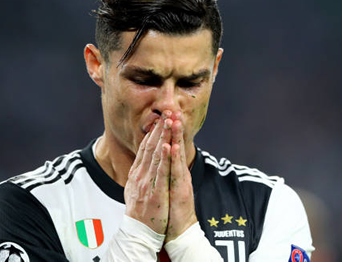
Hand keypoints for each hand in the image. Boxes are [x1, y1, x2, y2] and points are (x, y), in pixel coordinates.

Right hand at [124, 111, 172, 233]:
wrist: (138, 233)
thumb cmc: (140, 212)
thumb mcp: (135, 189)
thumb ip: (138, 175)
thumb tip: (140, 163)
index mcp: (136, 174)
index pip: (144, 148)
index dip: (153, 132)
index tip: (159, 119)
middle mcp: (140, 175)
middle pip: (150, 147)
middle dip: (159, 129)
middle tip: (166, 112)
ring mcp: (147, 183)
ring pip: (156, 155)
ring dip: (163, 137)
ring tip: (168, 121)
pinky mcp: (155, 192)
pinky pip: (161, 172)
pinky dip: (164, 158)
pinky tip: (168, 146)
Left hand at [165, 112, 197, 241]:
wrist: (179, 231)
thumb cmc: (171, 210)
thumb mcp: (167, 187)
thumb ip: (165, 173)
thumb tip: (161, 160)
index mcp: (174, 172)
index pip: (171, 147)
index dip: (169, 131)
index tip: (167, 115)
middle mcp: (179, 173)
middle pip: (176, 147)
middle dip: (174, 128)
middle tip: (173, 110)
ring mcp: (180, 181)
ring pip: (177, 156)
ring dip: (176, 137)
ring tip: (175, 121)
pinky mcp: (180, 191)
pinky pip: (175, 172)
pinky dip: (174, 158)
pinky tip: (173, 146)